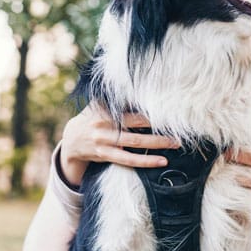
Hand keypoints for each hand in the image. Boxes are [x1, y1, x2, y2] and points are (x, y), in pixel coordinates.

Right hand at [60, 103, 179, 186]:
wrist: (71, 140)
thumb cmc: (92, 117)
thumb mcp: (99, 104)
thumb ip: (117, 100)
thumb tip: (141, 89)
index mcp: (107, 111)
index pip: (133, 111)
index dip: (152, 113)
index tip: (170, 113)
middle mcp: (106, 126)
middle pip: (137, 127)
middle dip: (159, 130)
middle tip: (179, 131)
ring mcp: (105, 142)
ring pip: (135, 144)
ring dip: (157, 145)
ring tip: (175, 145)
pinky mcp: (106, 155)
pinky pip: (128, 160)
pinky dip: (145, 161)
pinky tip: (161, 161)